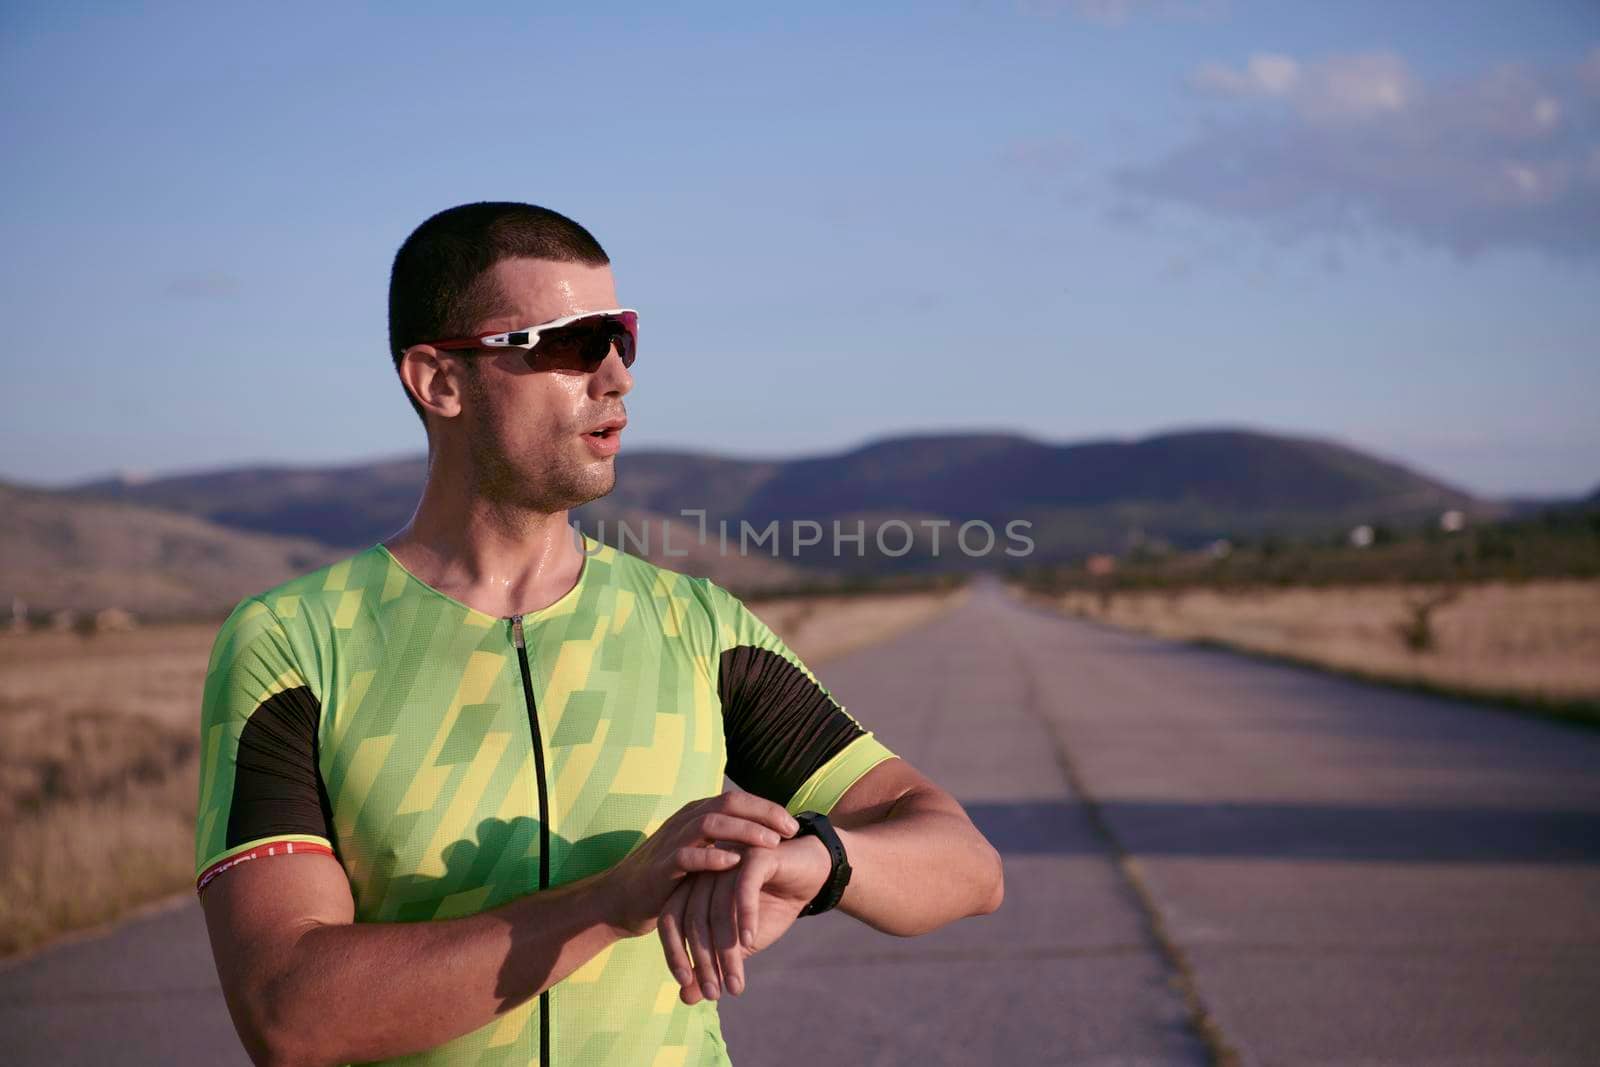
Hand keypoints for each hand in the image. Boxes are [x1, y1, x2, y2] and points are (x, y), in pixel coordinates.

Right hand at [600, 791, 799, 937]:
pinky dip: (712, 857)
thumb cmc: (667, 879)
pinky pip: (688, 856)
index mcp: (695, 815)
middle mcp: (684, 822)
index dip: (767, 808)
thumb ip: (723, 842)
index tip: (793, 825)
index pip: (736, 800)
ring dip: (744, 831)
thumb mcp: (698, 854)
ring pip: (711, 823)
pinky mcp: (661, 867)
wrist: (620, 899)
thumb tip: (763, 838)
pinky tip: (735, 862)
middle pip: (728, 803)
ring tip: (771, 844)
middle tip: (790, 830)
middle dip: (763, 813)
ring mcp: (672, 841)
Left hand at [656, 833, 831, 1002]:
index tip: (688, 985)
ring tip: (735, 983)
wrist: (812, 874)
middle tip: (714, 993)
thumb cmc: (771, 906)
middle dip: (703, 961)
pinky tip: (750, 940)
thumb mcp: (740, 942)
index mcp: (695, 887)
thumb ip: (713, 963)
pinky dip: (745, 916)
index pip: (672, 919)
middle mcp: (707, 871)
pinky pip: (745, 887)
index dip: (675, 953)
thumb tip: (686, 997)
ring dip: (726, 951)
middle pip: (694, 918)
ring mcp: (730, 859)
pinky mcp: (757, 854)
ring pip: (719, 909)